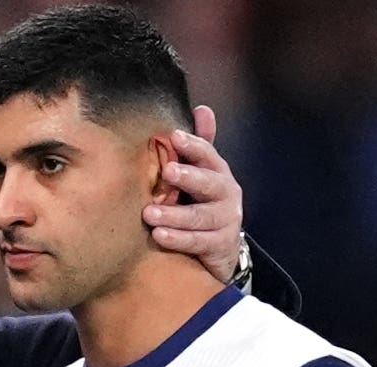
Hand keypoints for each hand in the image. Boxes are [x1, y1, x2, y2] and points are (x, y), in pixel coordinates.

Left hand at [143, 104, 244, 281]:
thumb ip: (199, 147)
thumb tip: (203, 109)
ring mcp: (226, 221)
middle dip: (189, 177)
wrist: (222, 247)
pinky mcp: (221, 245)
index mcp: (218, 172)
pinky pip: (198, 242)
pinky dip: (178, 239)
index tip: (174, 137)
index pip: (208, 154)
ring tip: (149, 214)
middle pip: (209, 183)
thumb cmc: (203, 204)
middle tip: (167, 172)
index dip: (193, 145)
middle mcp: (227, 194)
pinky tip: (158, 236)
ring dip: (174, 215)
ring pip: (200, 217)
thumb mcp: (202, 174)